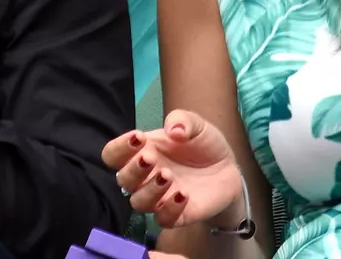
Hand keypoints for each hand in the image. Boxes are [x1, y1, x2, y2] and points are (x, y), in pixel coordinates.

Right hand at [102, 111, 243, 229]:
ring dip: (150, 190)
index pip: (113, 155)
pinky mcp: (177, 215)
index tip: (138, 137)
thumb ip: (182, 120)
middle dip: (133, 169)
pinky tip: (184, 194)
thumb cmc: (203, 143)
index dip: (118, 148)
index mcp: (143, 150)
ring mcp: (160, 197)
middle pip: (122, 180)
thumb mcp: (196, 124)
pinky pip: (163, 219)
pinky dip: (170, 208)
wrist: (227, 168)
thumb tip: (172, 129)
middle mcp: (146, 176)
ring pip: (138, 202)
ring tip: (168, 175)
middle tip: (151, 158)